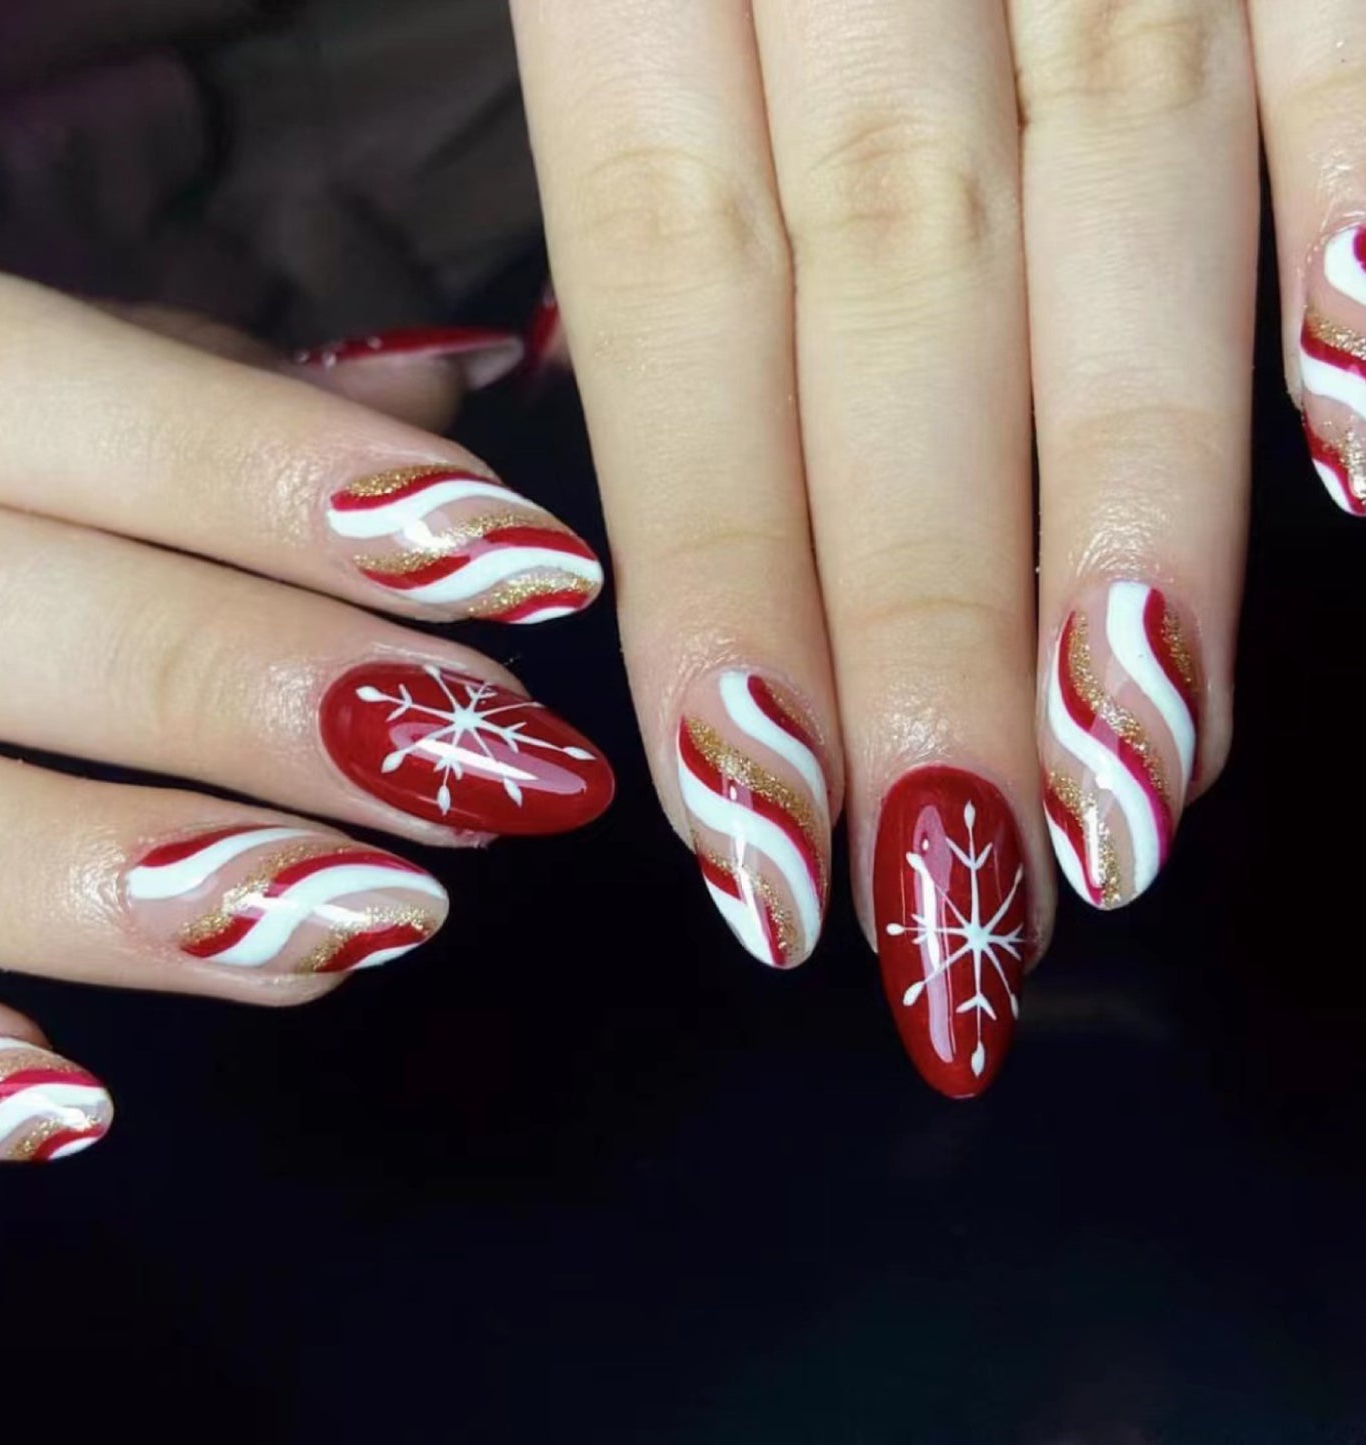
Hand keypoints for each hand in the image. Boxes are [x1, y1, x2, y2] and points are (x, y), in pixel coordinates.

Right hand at [0, 258, 613, 1167]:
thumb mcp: (6, 373)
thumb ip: (199, 386)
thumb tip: (442, 387)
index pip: (62, 392)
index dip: (290, 482)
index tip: (529, 563)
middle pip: (44, 624)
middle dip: (285, 698)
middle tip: (501, 767)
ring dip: (160, 881)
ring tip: (382, 919)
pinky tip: (64, 1107)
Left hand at [510, 0, 1303, 1095]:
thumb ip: (650, 144)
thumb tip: (682, 473)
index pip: (674, 304)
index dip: (721, 572)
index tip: (754, 816)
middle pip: (892, 308)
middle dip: (924, 616)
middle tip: (953, 883)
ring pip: (1117, 197)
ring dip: (1132, 508)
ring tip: (1136, 773)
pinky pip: (1345, 13)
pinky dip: (1362, 199)